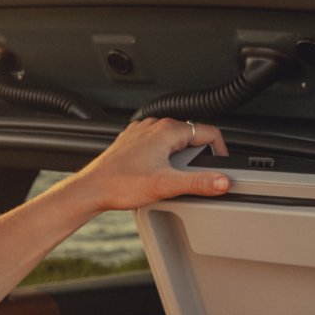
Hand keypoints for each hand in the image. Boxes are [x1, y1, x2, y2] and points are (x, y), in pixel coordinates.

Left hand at [74, 116, 229, 214]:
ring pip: (173, 140)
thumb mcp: (166, 185)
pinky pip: (156, 144)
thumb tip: (222, 181)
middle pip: (191, 136)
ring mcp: (141, 133)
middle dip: (199, 156)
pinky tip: (156, 172)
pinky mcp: (131, 142)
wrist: (92, 189)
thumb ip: (198, 183)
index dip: (220, 150)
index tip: (222, 165)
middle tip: (195, 177)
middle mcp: (154, 126)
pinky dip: (163, 156)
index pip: (208, 132)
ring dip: (180, 156)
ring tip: (173, 177)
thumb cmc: (120, 185)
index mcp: (167, 130)